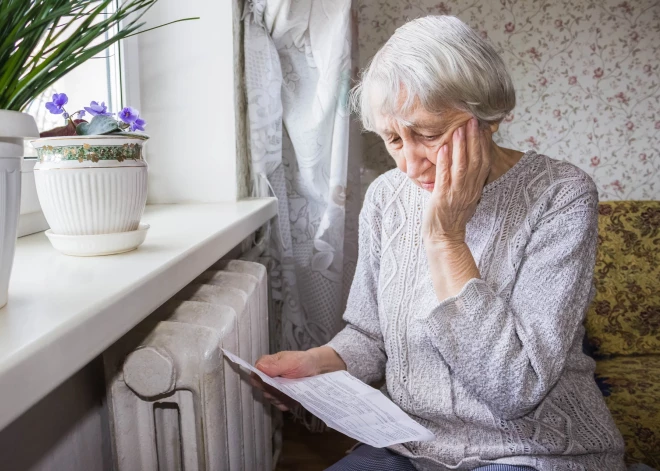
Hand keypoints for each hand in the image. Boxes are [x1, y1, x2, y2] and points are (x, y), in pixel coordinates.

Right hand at [252, 347, 345, 410]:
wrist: (316, 369)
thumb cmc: (302, 361)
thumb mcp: (289, 362)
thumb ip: (274, 366)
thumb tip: (257, 368)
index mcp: (265, 365)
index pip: (255, 377)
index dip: (262, 382)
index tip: (273, 382)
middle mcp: (267, 378)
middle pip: (263, 390)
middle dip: (274, 391)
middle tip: (286, 385)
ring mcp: (274, 389)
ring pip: (271, 399)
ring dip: (281, 397)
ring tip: (292, 390)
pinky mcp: (281, 397)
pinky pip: (279, 405)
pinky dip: (286, 403)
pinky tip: (293, 398)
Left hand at [422, 117, 490, 245]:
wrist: (444, 238)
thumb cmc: (451, 216)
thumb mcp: (464, 196)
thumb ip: (467, 180)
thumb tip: (466, 162)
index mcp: (475, 188)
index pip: (484, 162)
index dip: (484, 144)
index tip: (483, 126)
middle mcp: (469, 189)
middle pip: (476, 161)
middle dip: (475, 139)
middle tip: (473, 120)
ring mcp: (456, 193)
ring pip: (462, 167)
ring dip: (461, 147)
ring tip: (459, 129)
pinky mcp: (442, 198)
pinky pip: (445, 177)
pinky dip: (445, 162)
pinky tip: (444, 148)